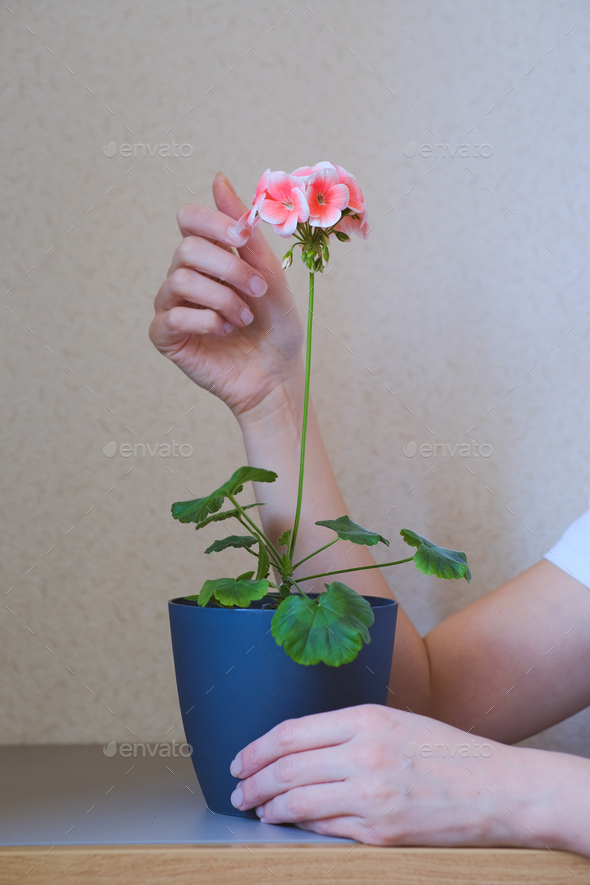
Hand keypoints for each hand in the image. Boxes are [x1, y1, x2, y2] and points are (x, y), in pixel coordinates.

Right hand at [149, 173, 304, 420]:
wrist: (276, 375)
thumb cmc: (275, 327)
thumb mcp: (268, 273)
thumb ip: (244, 232)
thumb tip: (217, 178)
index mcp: (208, 257)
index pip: (189, 218)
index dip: (212, 223)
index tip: (242, 239)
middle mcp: (184, 276)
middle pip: (187, 248)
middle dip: (229, 268)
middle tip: (257, 291)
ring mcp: (171, 306)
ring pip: (181, 280)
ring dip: (224, 299)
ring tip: (244, 319)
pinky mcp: (165, 336)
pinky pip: (173, 314)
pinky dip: (207, 321)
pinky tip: (225, 333)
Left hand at [228, 704, 544, 846]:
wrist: (496, 789)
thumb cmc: (446, 753)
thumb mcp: (396, 722)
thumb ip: (349, 731)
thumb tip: (298, 748)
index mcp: (366, 719)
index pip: (291, 733)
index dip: (256, 748)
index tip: (240, 759)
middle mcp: (364, 754)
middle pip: (287, 767)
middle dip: (253, 781)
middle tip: (238, 789)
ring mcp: (372, 796)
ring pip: (298, 802)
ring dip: (269, 807)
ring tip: (256, 808)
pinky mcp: (380, 832)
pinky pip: (326, 829)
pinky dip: (301, 826)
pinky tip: (289, 823)